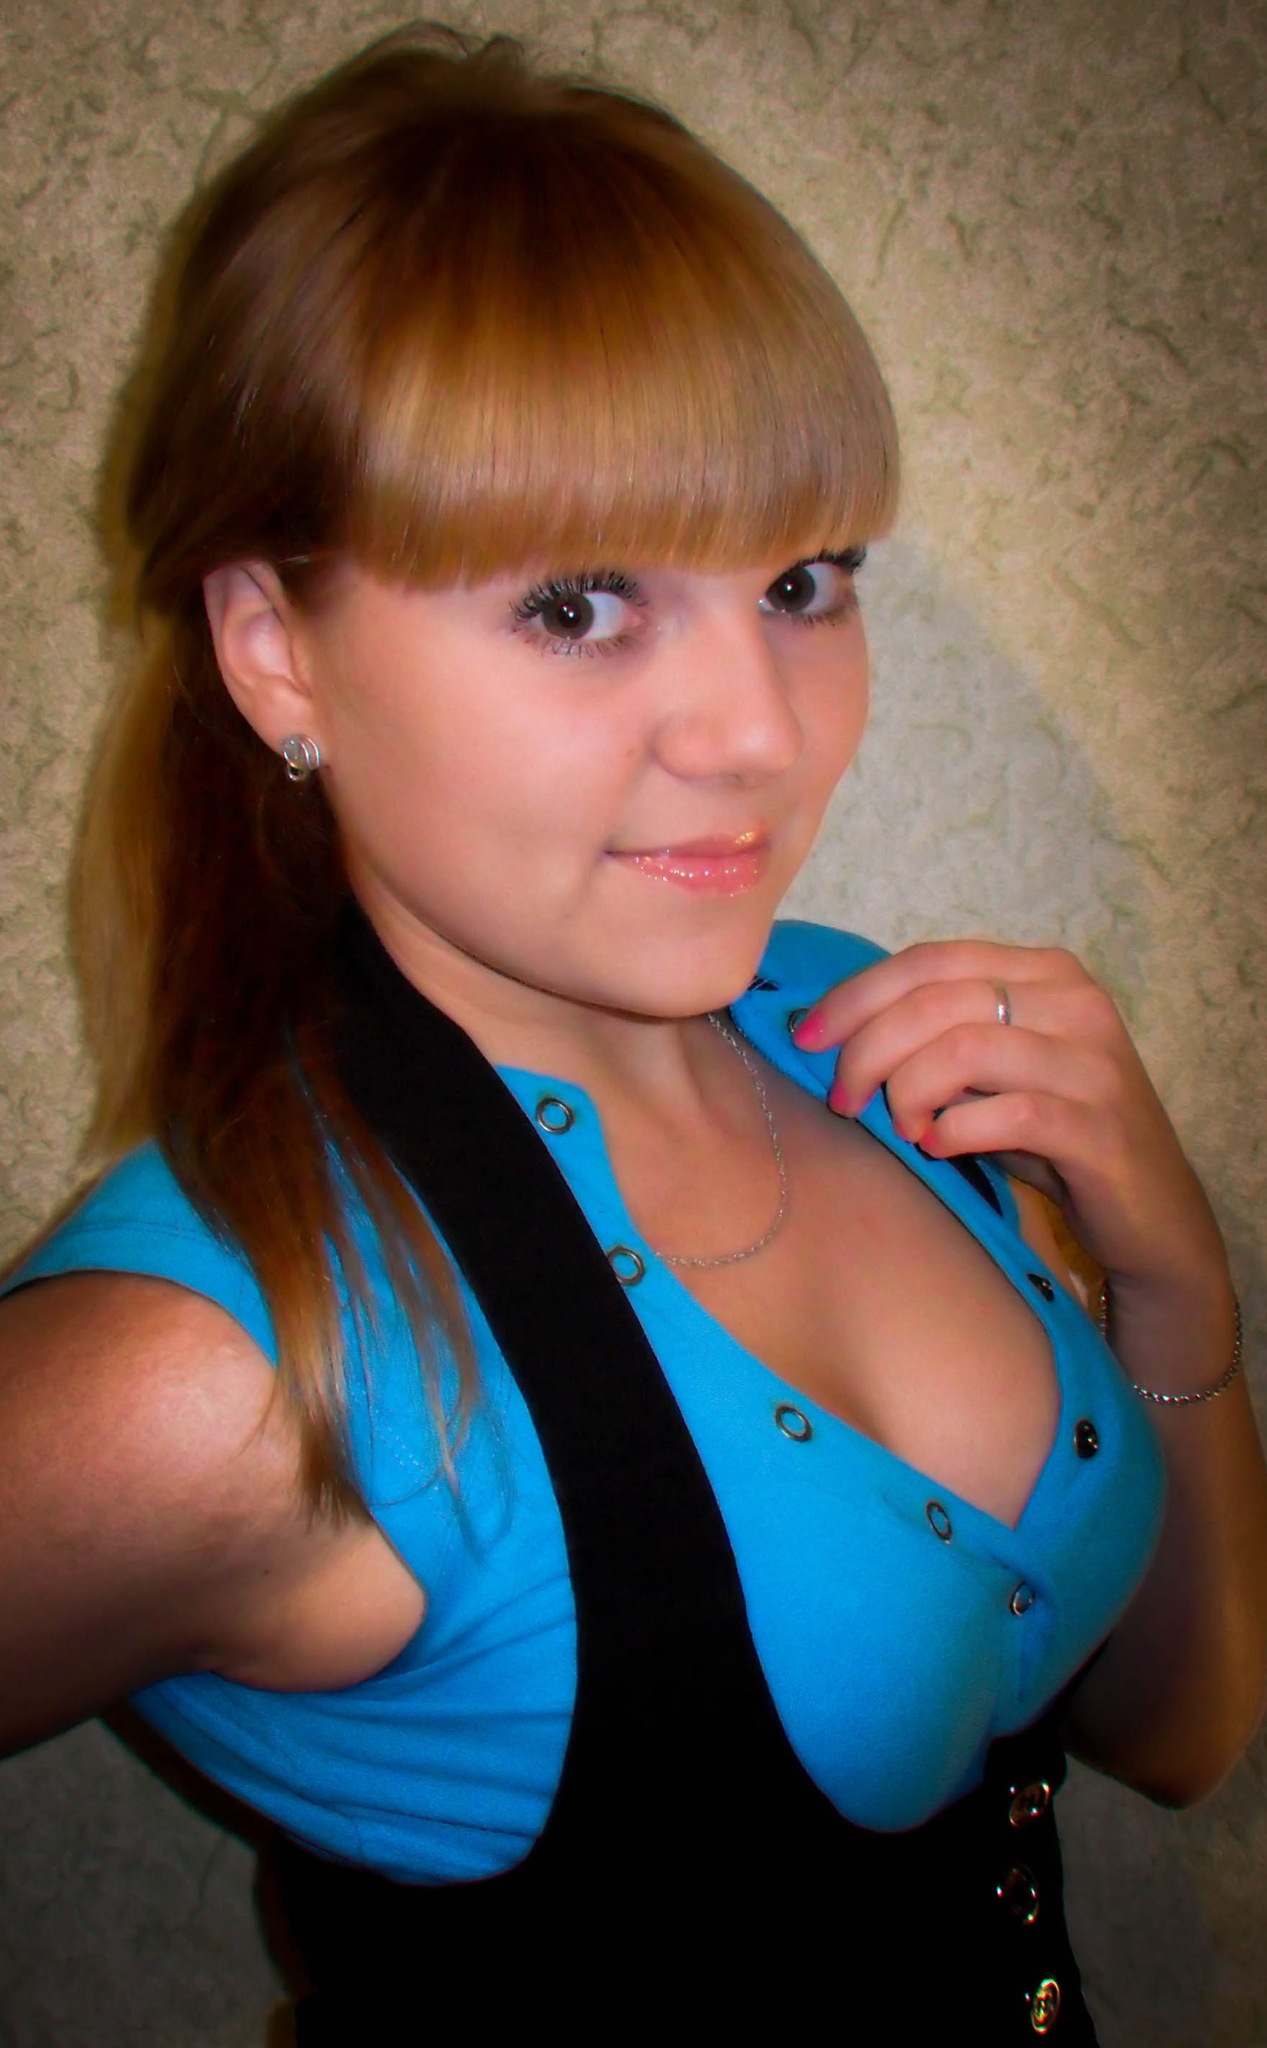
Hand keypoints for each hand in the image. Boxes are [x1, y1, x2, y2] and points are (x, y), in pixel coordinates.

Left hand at [792, 940, 1227, 1307]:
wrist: (1149, 1211)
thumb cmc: (1052, 1135)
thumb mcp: (991, 1072)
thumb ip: (935, 1038)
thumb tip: (833, 1031)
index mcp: (1046, 971)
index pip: (927, 960)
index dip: (855, 997)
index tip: (805, 1038)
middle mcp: (1075, 1001)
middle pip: (934, 1001)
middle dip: (867, 1051)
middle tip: (843, 1100)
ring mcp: (1093, 1061)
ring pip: (961, 1049)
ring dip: (908, 1092)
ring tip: (902, 1127)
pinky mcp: (1099, 1124)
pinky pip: (1004, 1114)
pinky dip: (954, 1131)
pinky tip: (940, 1147)